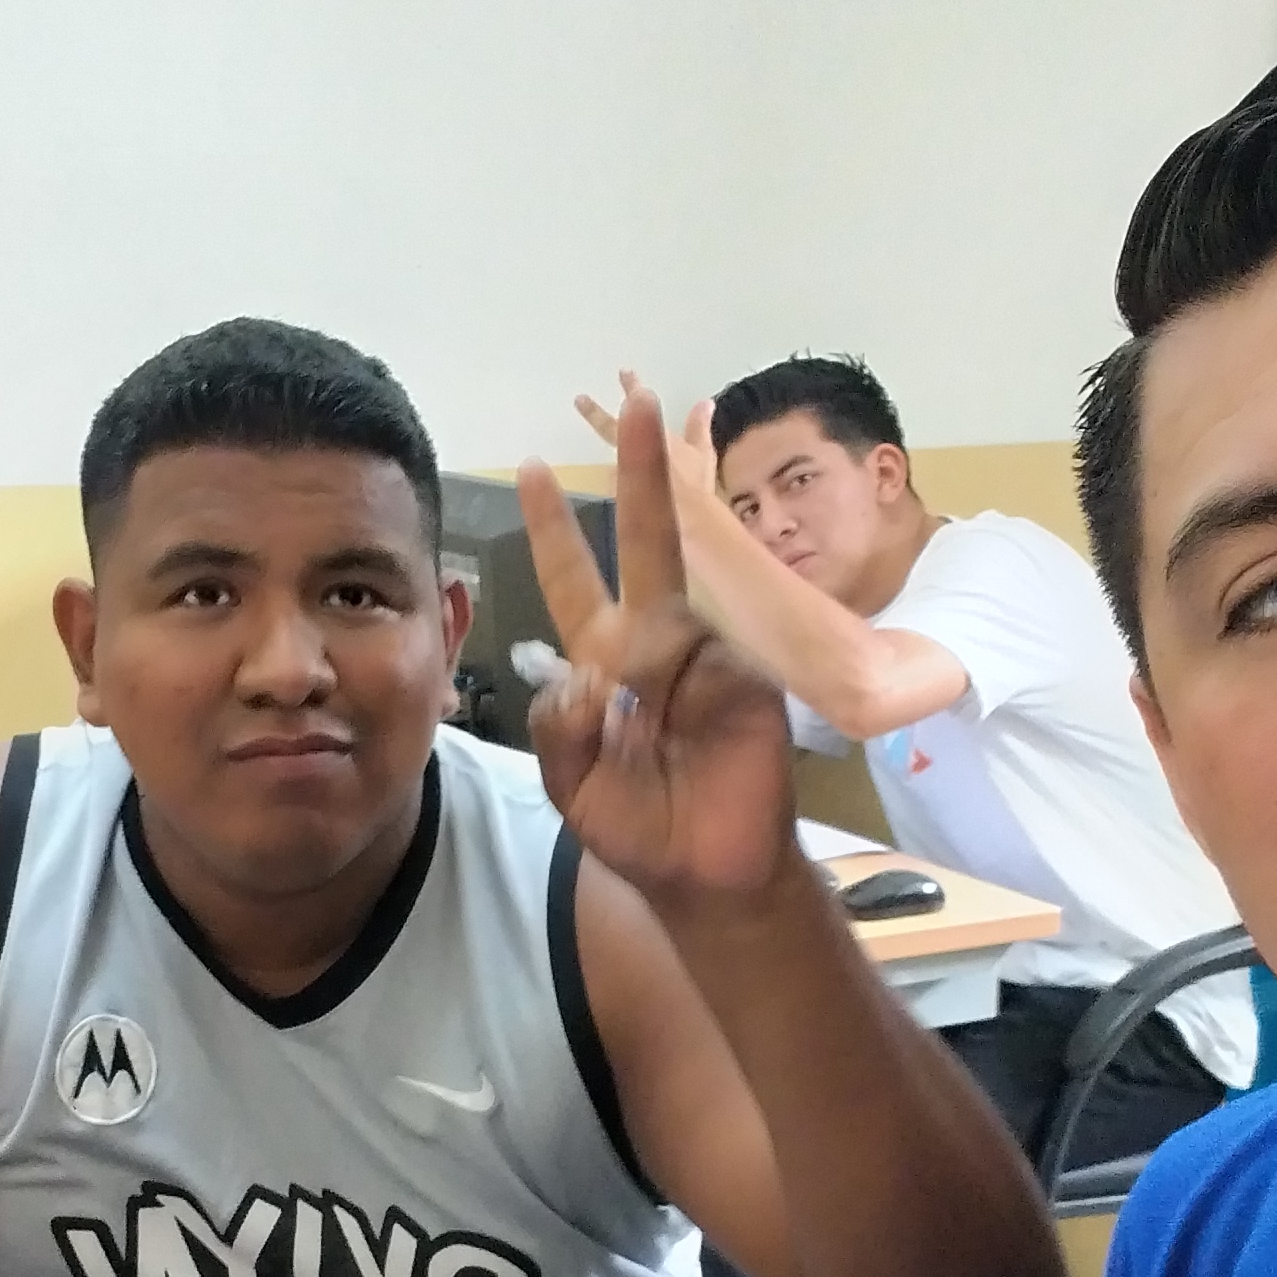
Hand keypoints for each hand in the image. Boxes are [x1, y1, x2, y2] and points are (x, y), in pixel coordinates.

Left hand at [519, 378, 806, 910]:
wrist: (705, 877)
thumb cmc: (638, 828)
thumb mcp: (571, 784)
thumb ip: (560, 729)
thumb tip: (584, 675)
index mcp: (606, 662)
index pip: (573, 583)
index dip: (553, 530)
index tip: (533, 468)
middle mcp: (655, 644)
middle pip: (643, 544)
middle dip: (639, 475)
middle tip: (636, 399)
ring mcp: (705, 655)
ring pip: (674, 592)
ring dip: (660, 554)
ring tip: (645, 568)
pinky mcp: (744, 678)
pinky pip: (700, 657)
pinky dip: (672, 679)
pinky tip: (660, 719)